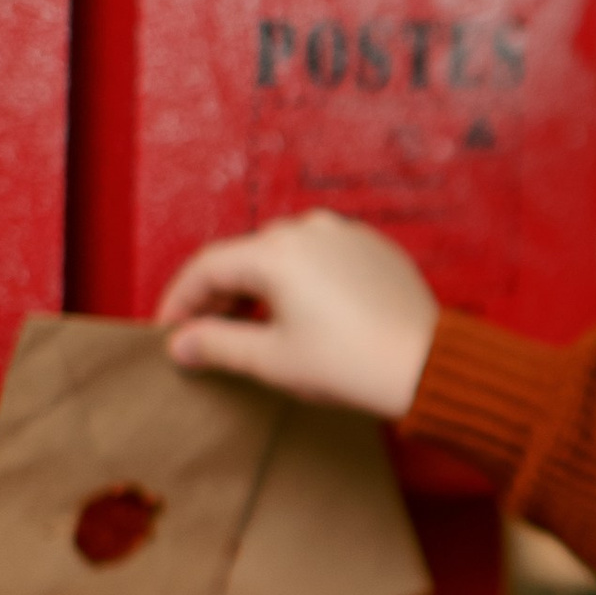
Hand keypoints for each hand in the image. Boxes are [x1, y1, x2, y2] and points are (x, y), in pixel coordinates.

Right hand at [156, 210, 439, 421]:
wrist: (427, 364)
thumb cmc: (350, 364)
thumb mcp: (271, 360)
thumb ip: (217, 344)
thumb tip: (181, 343)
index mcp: (276, 252)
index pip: (206, 268)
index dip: (179, 301)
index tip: (168, 331)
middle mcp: (309, 230)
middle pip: (244, 258)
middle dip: (218, 296)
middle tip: (204, 335)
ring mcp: (345, 234)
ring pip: (282, 256)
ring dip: (258, 288)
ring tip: (250, 328)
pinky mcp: (372, 248)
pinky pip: (320, 258)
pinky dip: (298, 282)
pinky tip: (298, 315)